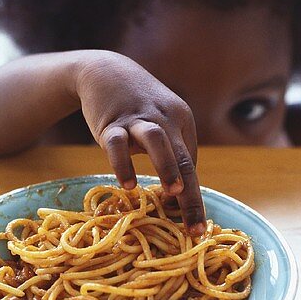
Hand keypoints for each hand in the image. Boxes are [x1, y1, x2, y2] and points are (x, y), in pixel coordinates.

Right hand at [74, 51, 204, 235]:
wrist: (105, 71)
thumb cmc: (137, 107)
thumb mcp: (161, 122)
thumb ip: (172, 153)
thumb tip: (179, 195)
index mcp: (182, 122)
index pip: (191, 165)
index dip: (194, 197)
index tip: (196, 227)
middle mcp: (165, 118)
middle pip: (183, 159)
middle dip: (191, 196)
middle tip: (195, 228)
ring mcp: (138, 118)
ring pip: (157, 141)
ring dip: (167, 166)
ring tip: (172, 193)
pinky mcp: (111, 122)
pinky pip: (118, 143)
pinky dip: (124, 163)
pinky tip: (129, 185)